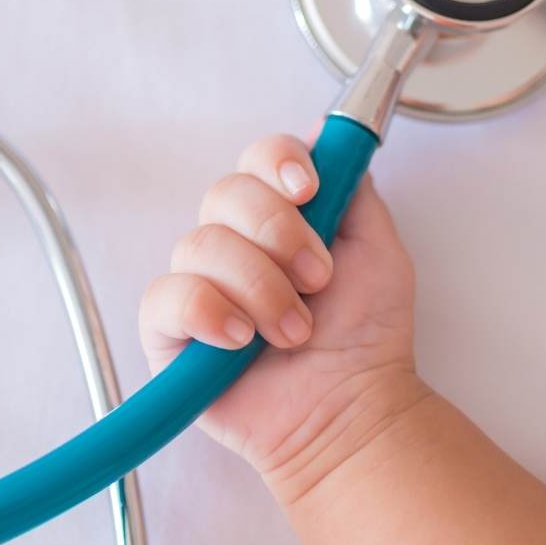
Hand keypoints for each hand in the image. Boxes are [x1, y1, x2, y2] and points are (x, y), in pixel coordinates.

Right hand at [139, 131, 427, 502]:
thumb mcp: (379, 249)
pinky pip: (167, 297)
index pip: (258, 158)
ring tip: (294, 332)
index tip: (309, 190)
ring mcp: (198, 284)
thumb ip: (352, 188)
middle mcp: (233, 243)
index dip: (277, 162)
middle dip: (278, 233)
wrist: (352, 408)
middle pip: (224, 193)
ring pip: (200, 245)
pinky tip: (241, 342)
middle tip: (318, 280)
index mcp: (278, 217)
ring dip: (259, 289)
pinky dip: (209, 313)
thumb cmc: (365, 337)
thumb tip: (326, 136)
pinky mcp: (169, 331)